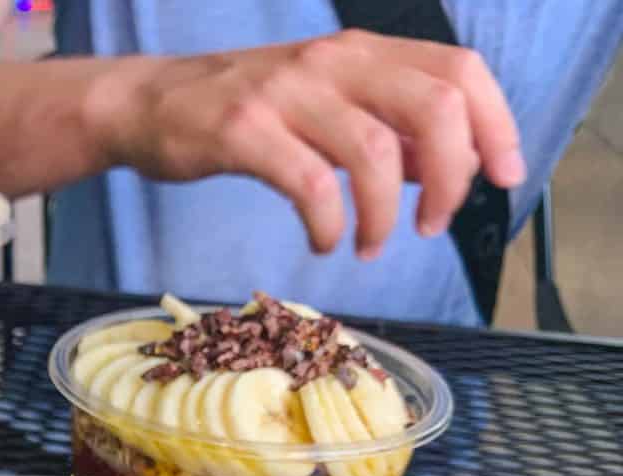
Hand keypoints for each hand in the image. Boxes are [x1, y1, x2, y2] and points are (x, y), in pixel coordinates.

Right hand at [92, 29, 524, 256]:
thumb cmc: (238, 112)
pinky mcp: (244, 130)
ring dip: (386, 213)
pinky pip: (309, 182)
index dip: (497, 124)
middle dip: (453, 175)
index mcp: (361, 52)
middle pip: (435, 105)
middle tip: (434, 224)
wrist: (148, 104)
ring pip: (376, 150)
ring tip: (374, 246)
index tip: (504, 177)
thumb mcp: (322, 108)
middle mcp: (333, 61)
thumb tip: (439, 165)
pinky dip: (328, 223)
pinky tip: (323, 242)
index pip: (460, 71)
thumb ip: (384, 130)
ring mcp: (288, 92)